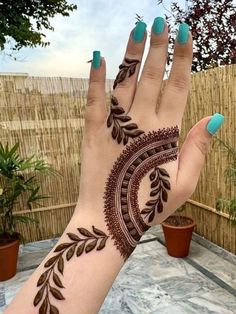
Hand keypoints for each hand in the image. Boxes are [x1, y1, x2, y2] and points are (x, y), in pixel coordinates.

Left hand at [76, 20, 223, 258]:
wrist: (109, 220)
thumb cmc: (148, 205)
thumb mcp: (184, 182)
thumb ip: (198, 148)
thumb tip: (215, 117)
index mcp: (165, 133)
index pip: (177, 87)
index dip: (182, 59)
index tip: (185, 33)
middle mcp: (140, 123)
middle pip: (151, 77)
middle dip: (158, 47)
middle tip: (160, 19)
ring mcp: (114, 126)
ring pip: (124, 82)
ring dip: (131, 54)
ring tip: (137, 28)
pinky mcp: (91, 132)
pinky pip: (93, 99)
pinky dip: (95, 77)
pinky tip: (99, 56)